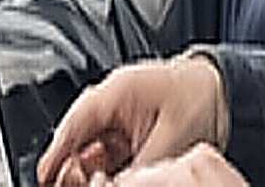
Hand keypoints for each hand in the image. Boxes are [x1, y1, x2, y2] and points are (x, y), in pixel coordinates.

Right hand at [38, 52, 228, 185]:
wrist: (219, 86)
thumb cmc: (198, 96)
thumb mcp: (172, 137)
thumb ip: (143, 165)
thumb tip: (119, 183)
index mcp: (114, 93)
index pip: (71, 127)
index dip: (56, 157)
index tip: (46, 178)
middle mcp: (108, 103)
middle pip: (74, 142)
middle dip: (74, 169)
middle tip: (83, 184)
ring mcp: (115, 117)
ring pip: (87, 152)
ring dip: (91, 172)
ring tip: (105, 180)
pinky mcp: (124, 130)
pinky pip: (104, 155)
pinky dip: (106, 171)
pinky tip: (118, 178)